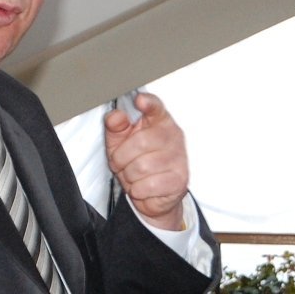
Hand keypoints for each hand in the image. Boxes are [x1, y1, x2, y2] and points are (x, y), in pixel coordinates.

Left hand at [105, 92, 188, 229]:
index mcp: (158, 120)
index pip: (156, 107)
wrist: (153, 194)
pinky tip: (142, 185)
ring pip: (141, 166)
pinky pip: (148, 185)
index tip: (140, 100)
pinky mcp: (179, 179)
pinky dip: (138, 189)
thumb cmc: (136, 162)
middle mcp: (172, 136)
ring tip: (132, 174)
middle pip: (140, 141)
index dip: (148, 103)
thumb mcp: (119, 141)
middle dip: (121, 157)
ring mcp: (179, 157)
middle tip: (120, 162)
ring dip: (129, 175)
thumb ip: (115, 127)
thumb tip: (115, 117)